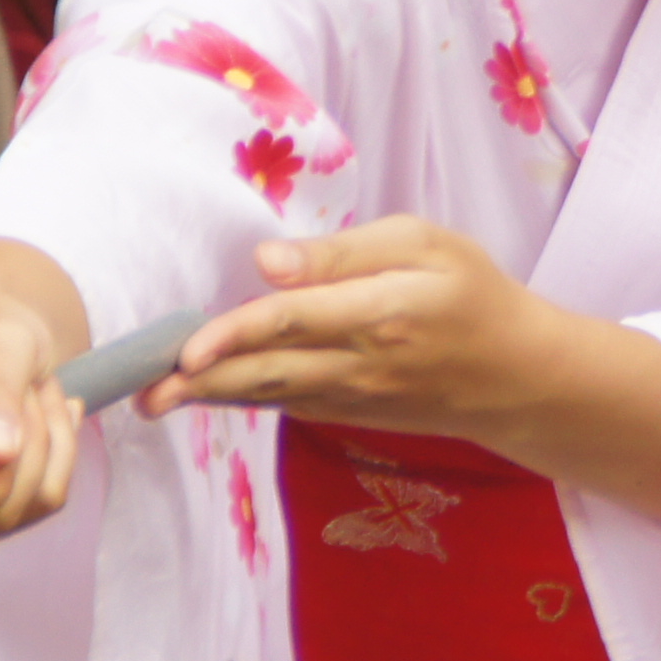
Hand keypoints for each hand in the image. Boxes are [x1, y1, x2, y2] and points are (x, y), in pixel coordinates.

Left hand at [154, 219, 558, 438]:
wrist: (518, 377)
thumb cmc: (473, 293)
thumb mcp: (426, 245)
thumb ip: (345, 251)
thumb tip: (266, 262)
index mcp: (383, 314)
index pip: (294, 322)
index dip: (236, 333)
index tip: (188, 344)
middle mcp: (362, 366)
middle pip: (268, 374)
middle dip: (202, 383)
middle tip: (142, 389)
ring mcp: (353, 399)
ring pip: (269, 397)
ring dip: (210, 398)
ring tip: (154, 398)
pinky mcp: (348, 415)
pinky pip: (286, 406)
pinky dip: (243, 400)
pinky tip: (204, 392)